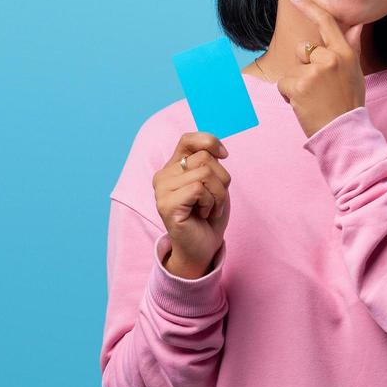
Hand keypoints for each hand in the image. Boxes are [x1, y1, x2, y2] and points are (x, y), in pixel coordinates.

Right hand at [152, 131, 230, 276]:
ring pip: (204, 173)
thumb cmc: (209, 215)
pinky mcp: (166, 204)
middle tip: (215, 200)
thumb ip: (210, 162)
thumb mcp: (214, 183)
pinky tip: (203, 214)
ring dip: (218, 194)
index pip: (188, 139)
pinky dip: (210, 202)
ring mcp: (162, 190)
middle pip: (204, 157)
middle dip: (221, 180)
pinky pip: (199, 189)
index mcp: (173, 167)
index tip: (224, 155)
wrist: (202, 248)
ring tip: (210, 208)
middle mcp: (163, 175)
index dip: (210, 141)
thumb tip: (218, 148)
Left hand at [276, 0, 367, 137]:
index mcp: (344, 53)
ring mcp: (314, 71)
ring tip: (314, 98)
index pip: (326, 23)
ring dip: (297, 84)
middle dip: (304, 67)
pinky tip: (304, 105)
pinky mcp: (299, 85)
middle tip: (320, 88)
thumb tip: (357, 25)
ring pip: (292, 69)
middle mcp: (330, 58)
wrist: (344, 131)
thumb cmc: (348, 103)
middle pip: (302, 50)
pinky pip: (284, 83)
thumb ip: (351, 47)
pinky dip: (289, 95)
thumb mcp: (354, 72)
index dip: (309, 8)